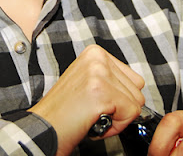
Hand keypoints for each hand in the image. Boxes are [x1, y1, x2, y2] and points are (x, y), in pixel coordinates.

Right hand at [29, 44, 144, 155]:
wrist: (44, 128)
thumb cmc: (65, 111)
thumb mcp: (88, 81)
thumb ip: (112, 78)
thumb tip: (138, 87)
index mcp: (95, 53)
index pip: (134, 79)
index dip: (119, 98)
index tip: (97, 101)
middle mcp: (98, 58)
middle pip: (138, 90)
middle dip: (119, 108)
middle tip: (94, 110)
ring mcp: (99, 73)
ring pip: (136, 102)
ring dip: (117, 117)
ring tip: (93, 115)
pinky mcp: (102, 92)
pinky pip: (131, 114)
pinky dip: (116, 126)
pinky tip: (95, 122)